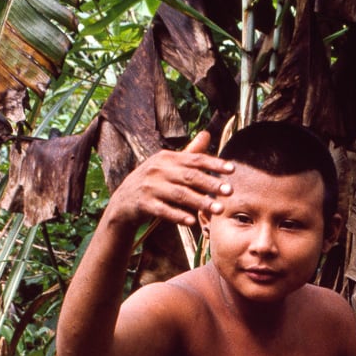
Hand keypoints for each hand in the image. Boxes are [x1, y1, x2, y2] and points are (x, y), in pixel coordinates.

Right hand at [105, 130, 233, 230]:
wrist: (123, 202)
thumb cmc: (153, 183)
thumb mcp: (168, 166)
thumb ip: (189, 154)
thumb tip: (207, 134)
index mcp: (167, 158)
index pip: (194, 159)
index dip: (214, 164)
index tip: (232, 169)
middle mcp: (158, 169)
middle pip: (189, 177)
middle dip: (211, 184)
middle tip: (230, 191)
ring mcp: (150, 186)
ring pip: (179, 194)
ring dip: (200, 202)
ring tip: (218, 210)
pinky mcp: (143, 204)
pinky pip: (163, 210)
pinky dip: (178, 215)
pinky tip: (191, 221)